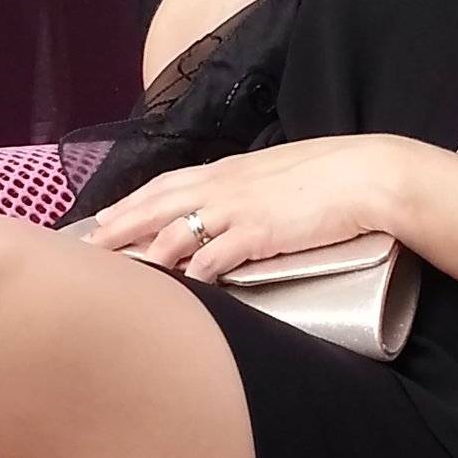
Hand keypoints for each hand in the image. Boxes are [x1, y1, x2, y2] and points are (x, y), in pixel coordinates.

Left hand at [82, 135, 410, 282]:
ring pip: (175, 231)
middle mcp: (228, 185)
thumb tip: (238, 208)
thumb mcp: (283, 171)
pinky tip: (175, 288)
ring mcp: (240, 209)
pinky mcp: (257, 234)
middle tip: (89, 245)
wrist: (368, 175)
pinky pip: (212, 257)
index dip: (135, 200)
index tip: (106, 216)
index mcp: (234, 168)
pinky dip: (189, 273)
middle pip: (159, 204)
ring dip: (145, 252)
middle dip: (121, 225)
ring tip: (118, 273)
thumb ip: (254, 187)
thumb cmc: (334, 173)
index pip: (171, 182)